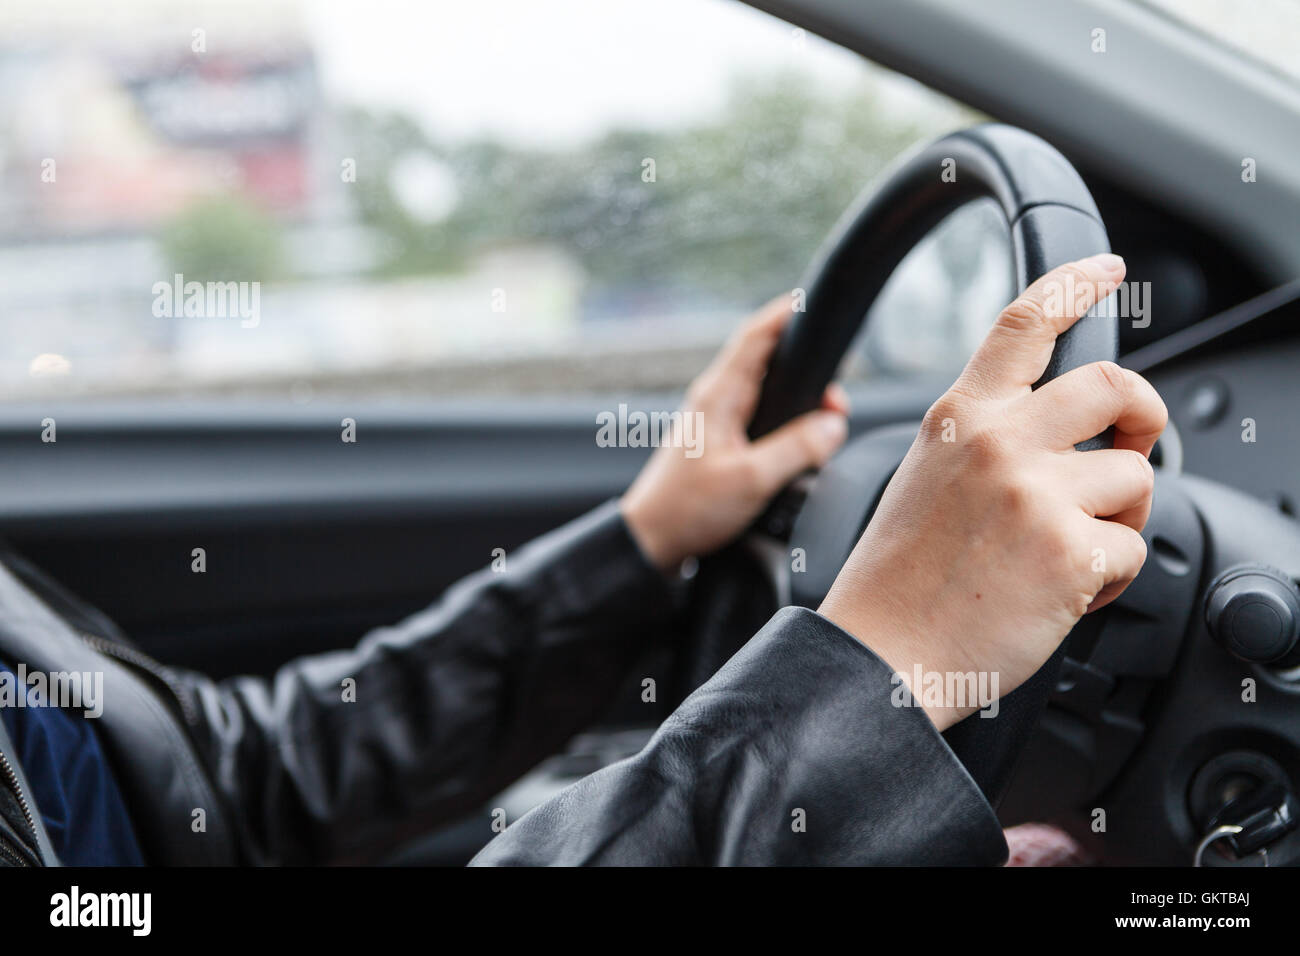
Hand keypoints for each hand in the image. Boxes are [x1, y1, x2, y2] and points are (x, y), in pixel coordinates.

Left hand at [622, 296, 849, 572]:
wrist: (650, 540)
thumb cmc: (689, 509)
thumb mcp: (752, 479)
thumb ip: (798, 448)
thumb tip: (834, 424)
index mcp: (719, 394)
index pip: (757, 335)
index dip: (787, 313)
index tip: (816, 302)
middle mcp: (715, 398)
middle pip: (768, 360)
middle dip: (807, 370)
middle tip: (837, 400)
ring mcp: (715, 419)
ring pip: (767, 391)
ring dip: (798, 401)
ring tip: (825, 425)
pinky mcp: (718, 442)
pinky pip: (760, 417)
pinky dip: (784, 422)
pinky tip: (798, 446)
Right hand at [818, 254, 1166, 730]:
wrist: (880, 650)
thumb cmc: (898, 578)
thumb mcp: (926, 476)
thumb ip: (984, 440)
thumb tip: (1065, 438)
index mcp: (959, 417)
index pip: (1023, 325)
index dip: (1072, 284)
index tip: (1103, 270)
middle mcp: (1000, 440)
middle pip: (1115, 385)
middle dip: (1143, 415)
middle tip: (1133, 446)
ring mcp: (1036, 492)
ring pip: (1135, 477)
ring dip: (1118, 517)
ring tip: (1071, 551)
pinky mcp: (1069, 549)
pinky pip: (1132, 545)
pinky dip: (1110, 575)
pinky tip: (1064, 592)